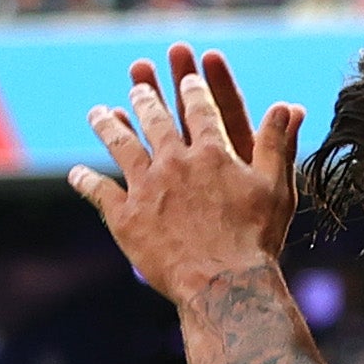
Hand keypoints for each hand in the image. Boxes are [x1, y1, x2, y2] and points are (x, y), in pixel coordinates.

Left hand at [71, 44, 300, 307]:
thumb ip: (277, 145)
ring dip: (108, 125)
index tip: (187, 78)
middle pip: (156, 120)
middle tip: (138, 84)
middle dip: (146, 97)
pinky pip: (100, 192)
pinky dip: (85, 181)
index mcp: (213, 152)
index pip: (201, 110)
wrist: (223, 285)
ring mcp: (146, 188)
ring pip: (121, 145)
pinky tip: (75, 173)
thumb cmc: (256, 240)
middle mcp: (175, 162)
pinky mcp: (125, 217)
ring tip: (97, 112)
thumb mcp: (276, 188)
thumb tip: (287, 106)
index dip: (193, 90)